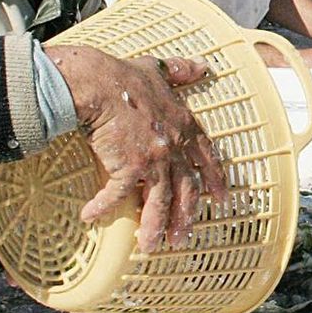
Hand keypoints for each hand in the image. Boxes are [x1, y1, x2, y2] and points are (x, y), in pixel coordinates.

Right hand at [50, 47, 228, 252]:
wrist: (98, 82)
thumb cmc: (125, 75)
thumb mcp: (159, 69)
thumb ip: (181, 71)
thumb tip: (202, 65)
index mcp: (184, 126)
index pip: (207, 158)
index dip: (215, 180)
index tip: (221, 200)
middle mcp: (173, 147)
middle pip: (185, 191)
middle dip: (185, 217)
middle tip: (182, 239)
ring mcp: (153, 160)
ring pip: (159, 202)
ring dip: (154, 227)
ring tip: (150, 246)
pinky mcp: (127, 168)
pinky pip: (115, 196)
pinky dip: (103, 208)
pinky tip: (90, 217)